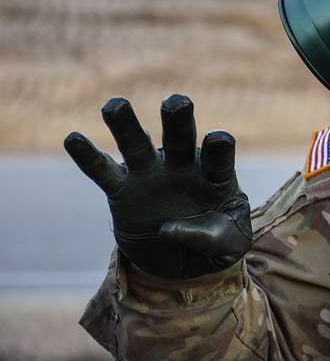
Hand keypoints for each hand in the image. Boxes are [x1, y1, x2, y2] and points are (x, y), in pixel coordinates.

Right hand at [64, 95, 252, 279]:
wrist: (184, 257)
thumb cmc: (216, 242)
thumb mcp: (225, 246)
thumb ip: (207, 237)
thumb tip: (168, 229)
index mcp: (215, 175)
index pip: (218, 156)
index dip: (218, 146)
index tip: (218, 139)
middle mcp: (182, 167)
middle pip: (179, 138)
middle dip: (178, 120)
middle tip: (176, 102)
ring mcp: (150, 176)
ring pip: (137, 145)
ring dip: (127, 125)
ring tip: (115, 105)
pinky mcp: (122, 192)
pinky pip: (103, 172)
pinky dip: (88, 157)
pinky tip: (73, 138)